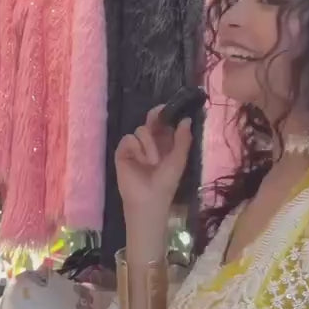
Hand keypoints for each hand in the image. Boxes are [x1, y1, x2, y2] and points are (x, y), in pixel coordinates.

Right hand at [115, 108, 191, 248]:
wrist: (149, 199)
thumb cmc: (166, 182)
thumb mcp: (179, 159)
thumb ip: (183, 140)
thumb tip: (186, 119)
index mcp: (164, 144)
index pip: (164, 124)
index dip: (165, 115)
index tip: (168, 109)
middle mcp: (149, 143)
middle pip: (150, 122)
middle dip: (155, 118)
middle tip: (158, 116)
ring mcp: (135, 147)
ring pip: (141, 130)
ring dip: (149, 145)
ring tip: (152, 162)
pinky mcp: (122, 152)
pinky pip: (128, 139)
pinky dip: (135, 148)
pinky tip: (139, 161)